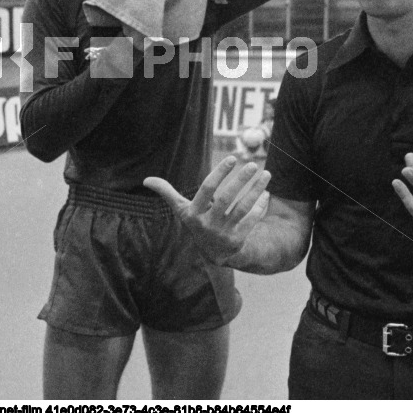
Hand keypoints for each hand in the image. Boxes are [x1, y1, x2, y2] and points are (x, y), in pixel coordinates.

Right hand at [144, 156, 270, 265]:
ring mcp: (223, 233)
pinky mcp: (237, 240)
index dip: (220, 173)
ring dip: (256, 190)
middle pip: (227, 199)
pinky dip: (260, 206)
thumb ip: (167, 193)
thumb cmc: (197, 223)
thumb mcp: (182, 210)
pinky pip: (252, 220)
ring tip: (266, 174)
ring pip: (243, 209)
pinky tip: (265, 193)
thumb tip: (146, 180)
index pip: (208, 189)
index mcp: (193, 213)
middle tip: (254, 164)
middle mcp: (207, 224)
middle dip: (241, 181)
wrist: (212, 254)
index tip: (233, 158)